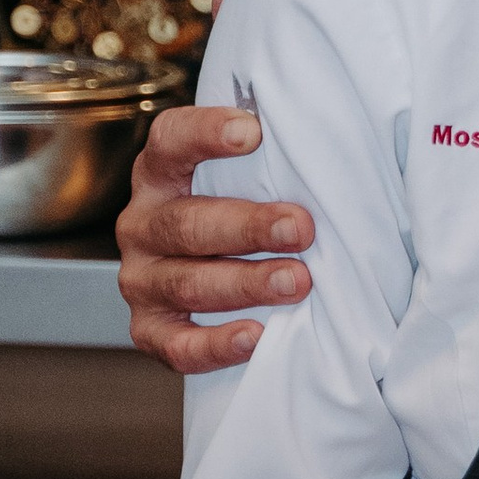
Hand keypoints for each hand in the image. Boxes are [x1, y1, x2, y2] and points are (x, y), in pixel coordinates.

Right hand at [117, 100, 312, 375]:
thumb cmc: (247, 212)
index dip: (205, 133)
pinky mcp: (149, 329)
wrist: (219, 274)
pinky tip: (257, 335)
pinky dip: (216, 344)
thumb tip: (336, 148)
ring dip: (246, 283)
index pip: (171, 141)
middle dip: (248, 226)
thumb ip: (274, 160)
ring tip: (297, 282)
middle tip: (300, 228)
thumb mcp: (250, 177)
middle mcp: (143, 223)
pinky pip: (177, 345)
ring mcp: (142, 279)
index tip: (253, 133)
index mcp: (161, 173)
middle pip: (186, 222)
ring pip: (187, 283)